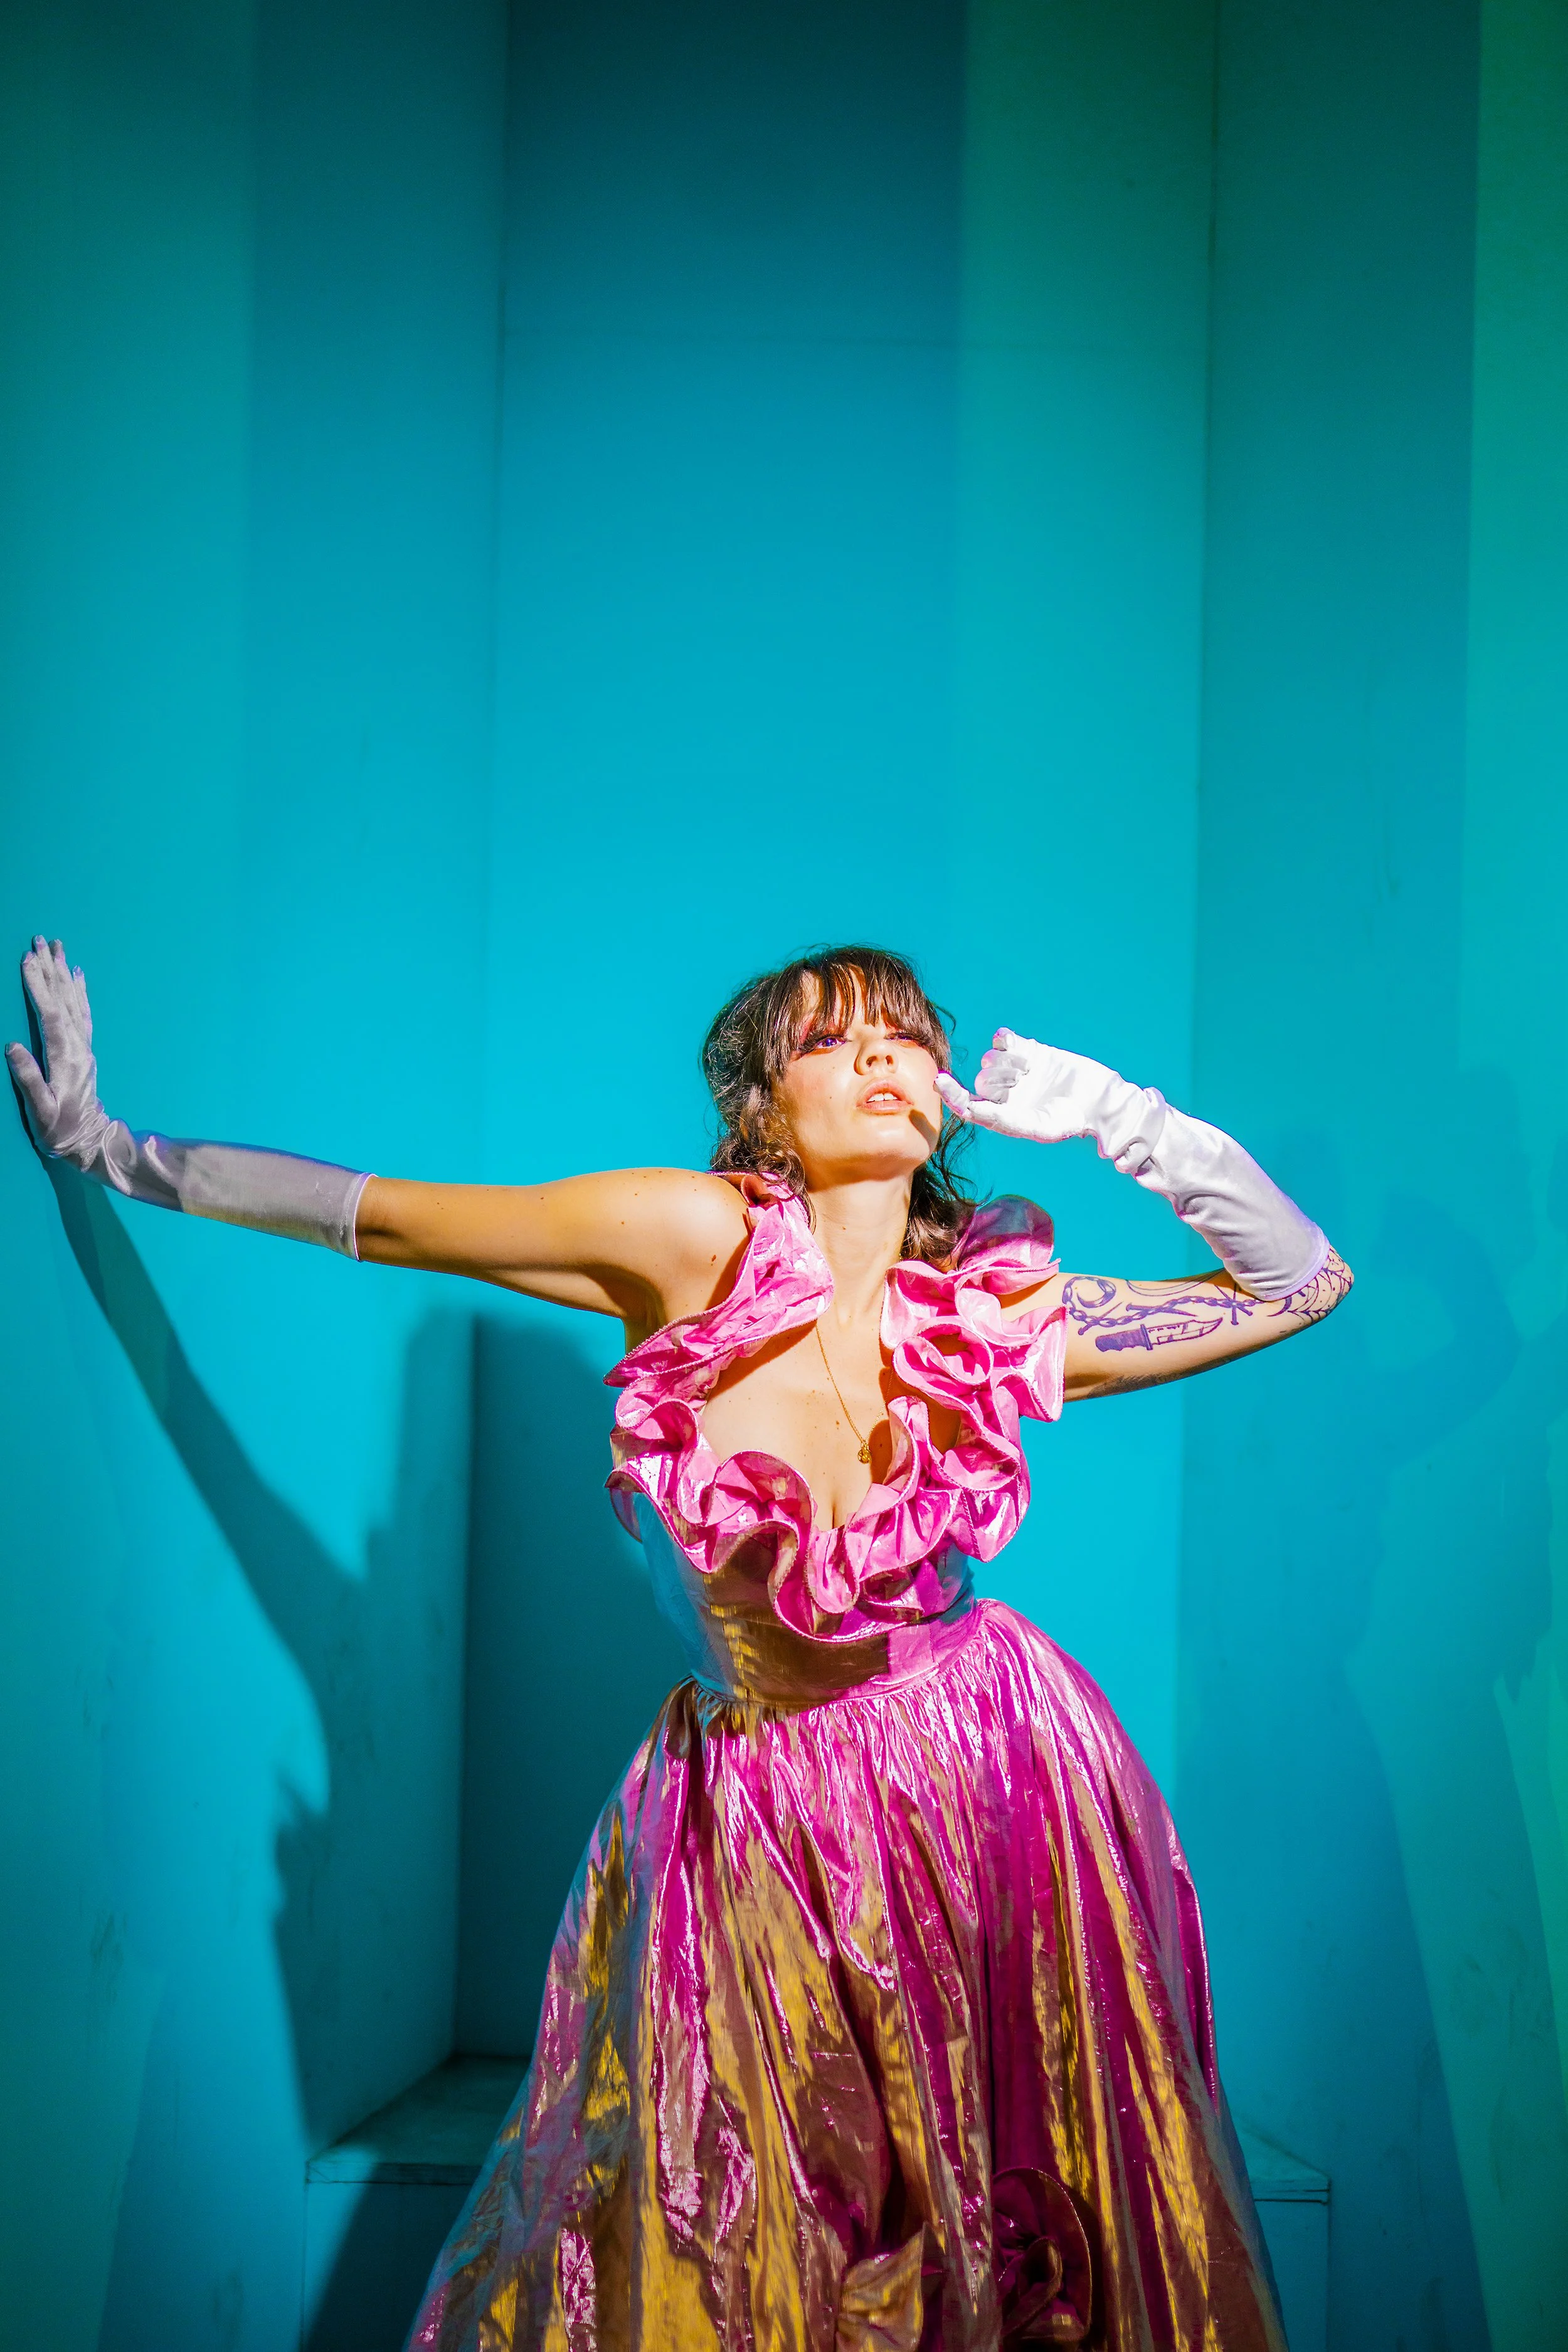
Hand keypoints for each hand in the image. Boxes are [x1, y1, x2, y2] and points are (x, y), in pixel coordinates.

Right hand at [6, 936, 113, 1166]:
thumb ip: (27, 1078)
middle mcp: (78, 1045)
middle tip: (41, 939)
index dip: (38, 987)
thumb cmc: (59, 1128)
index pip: (50, 1014)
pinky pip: (84, 1012)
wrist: (90, 1140)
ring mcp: (84, 1045)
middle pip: (63, 999)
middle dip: (50, 968)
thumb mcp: (39, 1108)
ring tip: (58, 946)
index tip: (27, 960)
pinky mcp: (85, 1049)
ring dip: (64, 972)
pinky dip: (80, 990)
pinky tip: (77, 974)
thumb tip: (11, 1046)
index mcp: (65, 1057)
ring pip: (74, 1001)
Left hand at [936, 1029, 1132, 1147]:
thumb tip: (970, 1108)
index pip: (967, 1105)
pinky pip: (1002, 1041)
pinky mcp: (1028, 1051)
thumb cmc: (1067, 1120)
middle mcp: (1004, 1093)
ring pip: (990, 1059)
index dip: (951, 1093)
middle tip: (1020, 1082)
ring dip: (1006, 1063)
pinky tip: (1015, 1047)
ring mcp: (1014, 1070)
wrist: (1097, 1099)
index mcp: (1001, 1115)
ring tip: (1028, 1071)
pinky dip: (1004, 1042)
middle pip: (981, 1079)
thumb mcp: (1036, 1126)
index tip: (941, 1080)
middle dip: (996, 1079)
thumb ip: (1002, 1118)